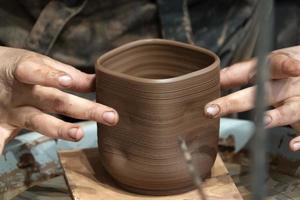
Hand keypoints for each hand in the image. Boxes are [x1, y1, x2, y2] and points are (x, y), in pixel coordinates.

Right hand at [0, 47, 118, 152]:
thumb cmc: (18, 68)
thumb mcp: (37, 63)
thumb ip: (66, 73)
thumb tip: (96, 82)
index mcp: (26, 72)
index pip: (40, 72)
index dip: (53, 76)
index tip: (74, 82)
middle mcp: (22, 93)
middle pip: (55, 101)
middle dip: (84, 109)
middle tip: (111, 117)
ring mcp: (11, 112)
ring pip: (37, 121)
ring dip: (59, 129)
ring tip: (80, 135)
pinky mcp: (1, 126)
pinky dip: (0, 147)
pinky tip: (3, 158)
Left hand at [204, 46, 299, 150]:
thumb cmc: (288, 69)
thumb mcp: (269, 65)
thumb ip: (240, 72)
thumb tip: (214, 78)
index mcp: (274, 69)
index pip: (257, 68)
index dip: (238, 74)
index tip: (221, 80)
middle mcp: (288, 84)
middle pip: (262, 92)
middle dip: (236, 102)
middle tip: (212, 110)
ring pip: (290, 109)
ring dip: (276, 116)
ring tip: (261, 122)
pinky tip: (294, 146)